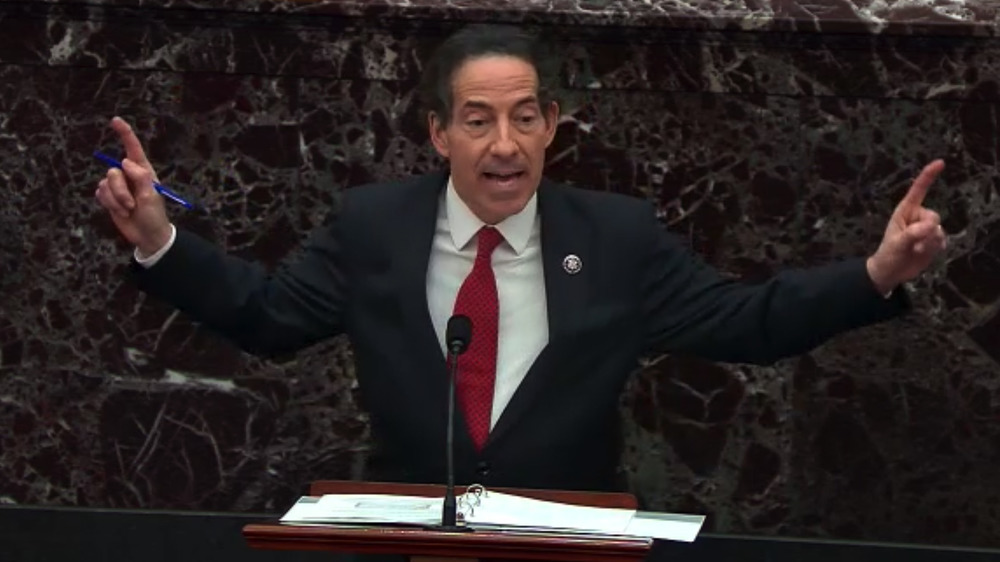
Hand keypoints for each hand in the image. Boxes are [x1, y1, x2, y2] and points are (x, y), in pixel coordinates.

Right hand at [94, 117, 171, 256]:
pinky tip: (120, 211)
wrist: (147, 235)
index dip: (124, 134)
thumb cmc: (154, 216)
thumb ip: (140, 177)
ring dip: (116, 200)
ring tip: (129, 210)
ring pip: (105, 184)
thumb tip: (126, 161)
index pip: (132, 148)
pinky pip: (100, 194)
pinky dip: (110, 204)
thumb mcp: (151, 197)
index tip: (115, 120)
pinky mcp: (109, 197)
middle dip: (120, 190)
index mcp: (143, 171)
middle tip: (132, 205)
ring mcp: (118, 186)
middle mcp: (129, 175)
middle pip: (113, 172)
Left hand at [866, 159, 947, 294]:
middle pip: (934, 217)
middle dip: (926, 231)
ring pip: (939, 231)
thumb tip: (930, 227)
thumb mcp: (897, 243)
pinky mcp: (934, 240)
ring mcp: (927, 229)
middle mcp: (918, 217)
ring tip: (914, 250)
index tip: (940, 163)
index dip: (928, 176)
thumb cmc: (888, 254)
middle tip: (912, 243)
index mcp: (905, 211)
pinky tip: (922, 253)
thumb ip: (913, 234)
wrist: (891, 272)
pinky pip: (942, 241)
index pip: (918, 190)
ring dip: (928, 243)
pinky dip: (934, 249)